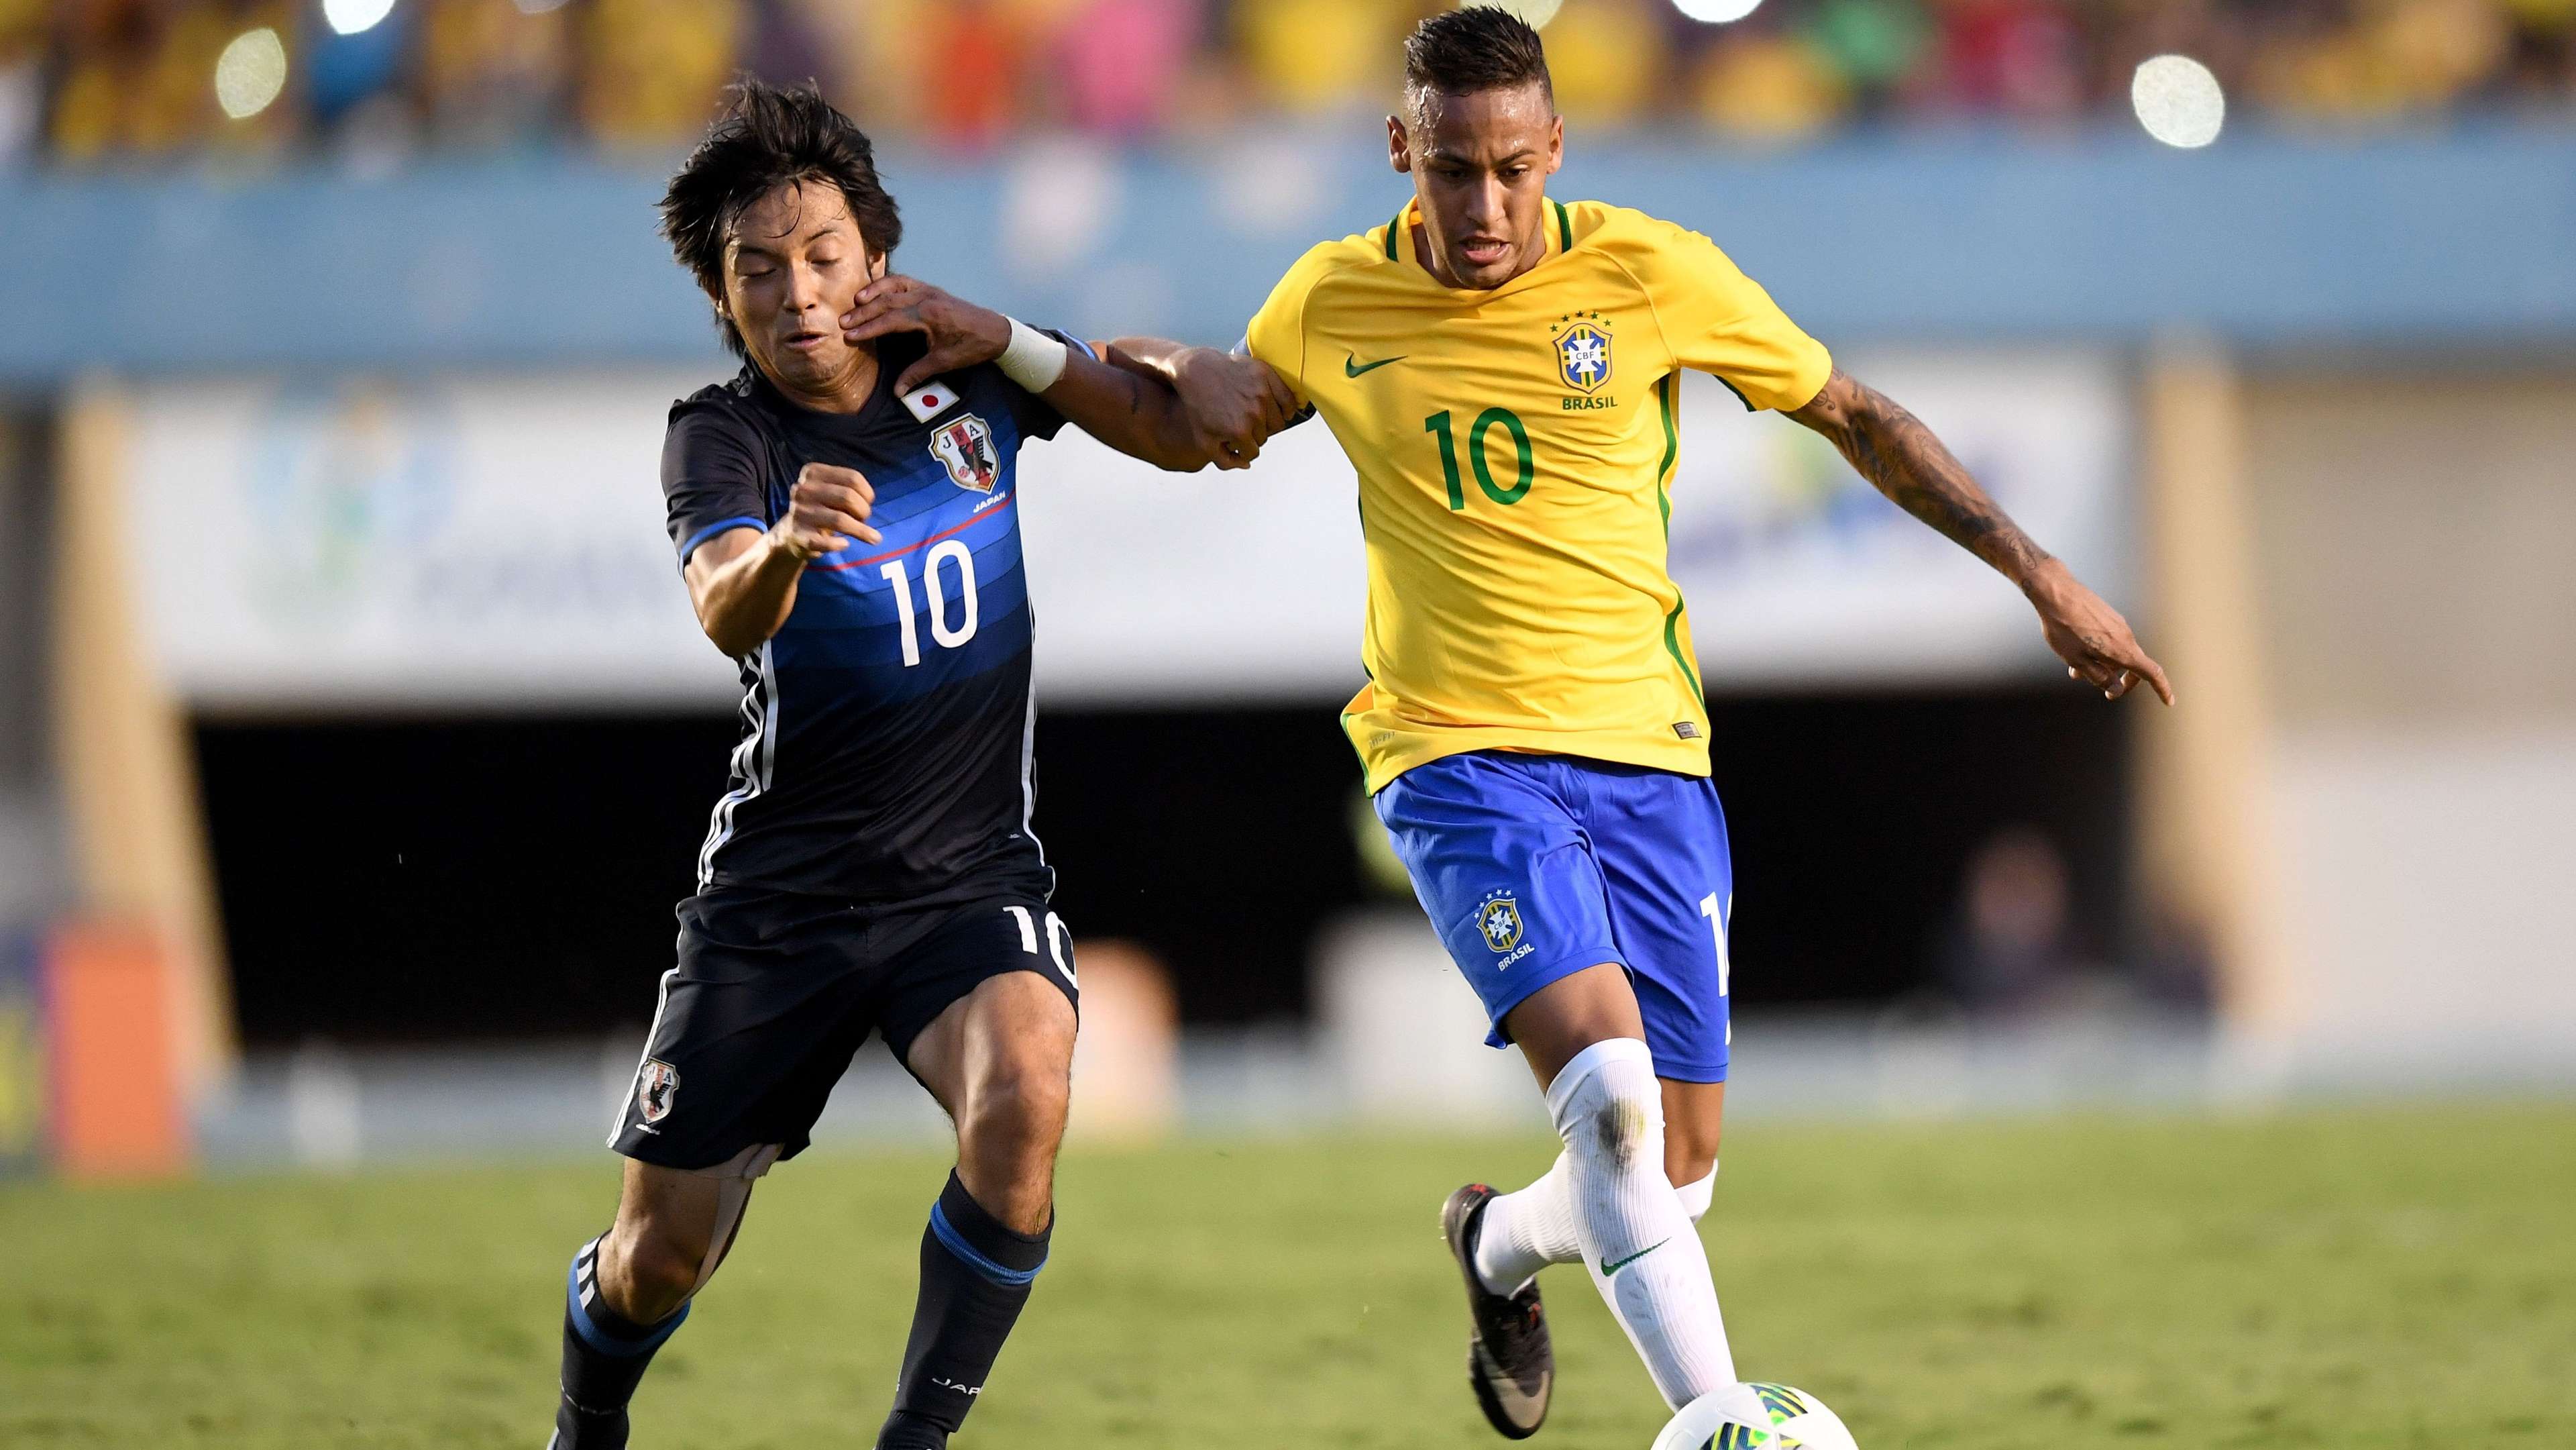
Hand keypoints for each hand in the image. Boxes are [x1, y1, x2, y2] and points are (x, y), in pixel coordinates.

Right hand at [771, 462, 879, 559]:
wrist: (790, 533)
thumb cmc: (820, 508)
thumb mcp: (830, 489)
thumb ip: (849, 488)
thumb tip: (868, 501)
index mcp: (813, 473)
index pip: (852, 478)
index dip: (867, 493)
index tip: (868, 503)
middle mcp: (803, 490)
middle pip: (848, 497)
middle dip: (864, 510)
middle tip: (864, 519)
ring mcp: (800, 513)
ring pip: (840, 520)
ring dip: (862, 531)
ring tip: (873, 538)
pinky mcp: (799, 536)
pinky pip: (826, 542)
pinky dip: (839, 544)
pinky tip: (845, 544)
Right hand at [840, 275, 1010, 393]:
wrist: (995, 331)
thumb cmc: (971, 346)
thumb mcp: (944, 362)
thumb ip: (918, 374)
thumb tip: (897, 391)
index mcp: (929, 315)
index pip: (891, 320)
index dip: (869, 328)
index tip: (850, 335)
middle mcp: (926, 298)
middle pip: (887, 301)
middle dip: (864, 312)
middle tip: (844, 322)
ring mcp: (928, 290)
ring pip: (894, 286)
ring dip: (873, 293)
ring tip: (855, 301)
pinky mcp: (931, 289)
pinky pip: (904, 281)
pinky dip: (887, 283)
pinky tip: (875, 291)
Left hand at [1168, 348, 1300, 469]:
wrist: (1195, 371)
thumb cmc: (1197, 403)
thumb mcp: (1204, 440)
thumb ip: (1225, 459)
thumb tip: (1246, 464)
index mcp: (1239, 431)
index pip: (1253, 451)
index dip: (1243, 448)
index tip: (1237, 441)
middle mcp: (1254, 413)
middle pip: (1265, 437)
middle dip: (1253, 435)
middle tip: (1242, 425)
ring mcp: (1261, 392)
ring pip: (1278, 421)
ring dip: (1268, 423)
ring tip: (1254, 417)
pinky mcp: (1265, 375)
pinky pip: (1287, 398)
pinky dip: (1287, 407)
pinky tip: (1281, 410)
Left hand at [2025, 560, 2172, 703]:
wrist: (2056, 592)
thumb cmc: (2064, 628)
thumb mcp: (2077, 661)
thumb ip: (2099, 677)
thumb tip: (2116, 689)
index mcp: (2122, 650)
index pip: (2151, 673)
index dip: (2162, 689)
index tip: (2169, 701)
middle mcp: (2126, 636)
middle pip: (2134, 666)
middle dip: (2122, 681)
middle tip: (2108, 693)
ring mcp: (2119, 624)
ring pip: (2118, 653)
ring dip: (2104, 667)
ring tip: (2075, 673)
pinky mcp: (2109, 617)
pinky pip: (2111, 640)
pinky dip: (2099, 652)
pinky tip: (2075, 653)